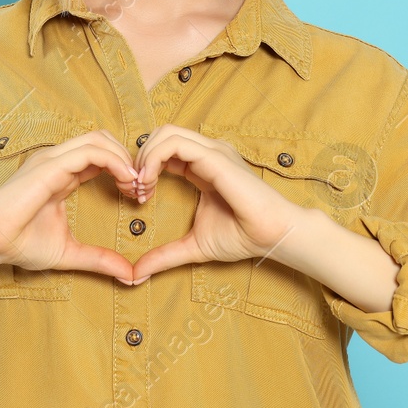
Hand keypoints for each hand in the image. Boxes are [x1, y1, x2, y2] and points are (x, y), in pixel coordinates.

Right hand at [0, 129, 139, 282]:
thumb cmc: (18, 244)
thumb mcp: (69, 252)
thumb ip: (99, 260)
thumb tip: (130, 275)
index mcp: (61, 174)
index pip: (99, 156)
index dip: (124, 169)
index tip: (139, 194)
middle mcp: (57, 161)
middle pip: (102, 139)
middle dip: (127, 158)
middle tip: (142, 187)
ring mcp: (52, 160)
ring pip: (98, 139)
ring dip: (124, 158)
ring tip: (136, 183)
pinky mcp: (49, 166)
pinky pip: (89, 152)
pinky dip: (113, 161)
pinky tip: (125, 179)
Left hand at [129, 124, 303, 281]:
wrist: (273, 235)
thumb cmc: (242, 237)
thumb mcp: (193, 246)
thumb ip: (164, 256)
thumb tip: (135, 275)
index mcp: (203, 166)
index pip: (165, 149)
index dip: (144, 167)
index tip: (137, 195)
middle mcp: (207, 153)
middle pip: (161, 134)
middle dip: (140, 157)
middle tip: (134, 188)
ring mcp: (213, 152)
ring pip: (166, 132)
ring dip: (144, 156)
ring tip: (140, 185)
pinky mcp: (216, 158)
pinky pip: (175, 144)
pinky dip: (153, 158)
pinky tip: (149, 182)